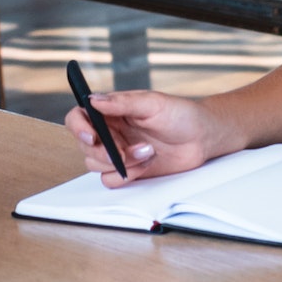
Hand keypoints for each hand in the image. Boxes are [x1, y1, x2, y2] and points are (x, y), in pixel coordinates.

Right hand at [67, 90, 224, 185]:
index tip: (91, 137)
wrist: (202, 138)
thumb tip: (94, 100)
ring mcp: (118, 152)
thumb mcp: (152, 102)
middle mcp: (110, 132)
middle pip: (84, 146)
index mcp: (110, 111)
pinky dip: (128, 174)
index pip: (78, 117)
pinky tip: (147, 162)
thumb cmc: (180, 114)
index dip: (78, 128)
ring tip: (147, 151)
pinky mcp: (129, 170)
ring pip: (96, 165)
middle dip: (104, 152)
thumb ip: (122, 102)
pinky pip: (111, 180)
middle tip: (124, 152)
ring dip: (120, 163)